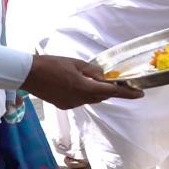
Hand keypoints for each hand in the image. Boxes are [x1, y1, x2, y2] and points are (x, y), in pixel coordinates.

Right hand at [20, 55, 143, 108]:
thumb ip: (93, 71)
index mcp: (83, 88)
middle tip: (116, 81)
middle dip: (110, 90)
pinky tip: (77, 84)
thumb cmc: (51, 64)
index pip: (111, 92)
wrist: (28, 74)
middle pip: (102, 96)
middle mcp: (79, 99)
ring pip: (91, 99)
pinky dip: (85, 93)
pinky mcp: (64, 105)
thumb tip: (104, 77)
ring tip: (93, 79)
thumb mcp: (75, 63)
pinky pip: (80, 100)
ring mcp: (71, 104)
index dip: (127, 93)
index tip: (140, 94)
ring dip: (96, 91)